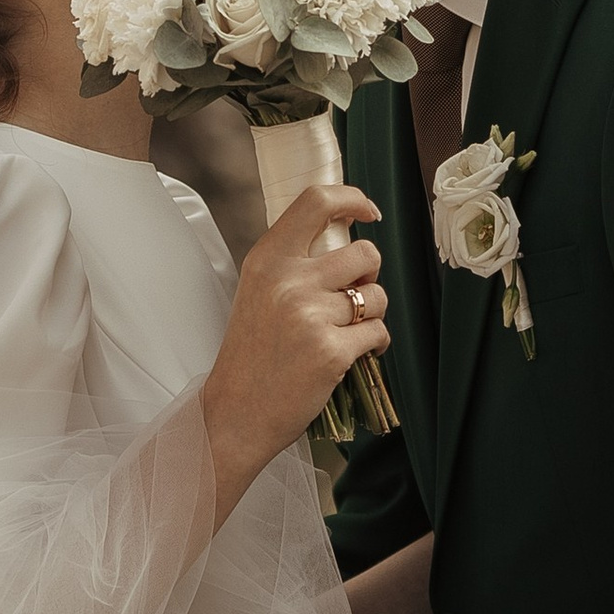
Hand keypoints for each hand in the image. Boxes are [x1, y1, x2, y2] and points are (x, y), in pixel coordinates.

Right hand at [199, 182, 389, 523]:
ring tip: (347, 332)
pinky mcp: (331, 351)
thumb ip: (293, 263)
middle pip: (365, 253)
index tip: (368, 211)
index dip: (352, 199)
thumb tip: (348, 244)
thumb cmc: (250, 355)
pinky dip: (374, 344)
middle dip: (369, 277)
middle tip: (352, 297)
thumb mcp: (258, 292)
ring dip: (371, 314)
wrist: (235, 414)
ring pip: (376, 296)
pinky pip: (378, 333)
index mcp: (267, 259)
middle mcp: (288, 280)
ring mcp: (311, 315)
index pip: (316, 202)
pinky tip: (352, 354)